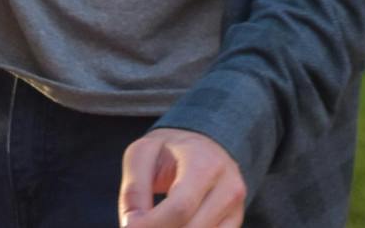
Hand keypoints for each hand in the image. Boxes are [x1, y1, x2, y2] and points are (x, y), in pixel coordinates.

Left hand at [117, 128, 244, 227]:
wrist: (203, 145)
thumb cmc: (169, 150)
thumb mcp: (143, 154)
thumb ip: (134, 189)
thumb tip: (132, 225)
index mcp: (205, 163)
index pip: (180, 207)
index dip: (151, 224)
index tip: (128, 226)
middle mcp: (228, 187)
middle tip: (136, 226)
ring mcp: (236, 208)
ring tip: (155, 223)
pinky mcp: (234, 222)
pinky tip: (172, 226)